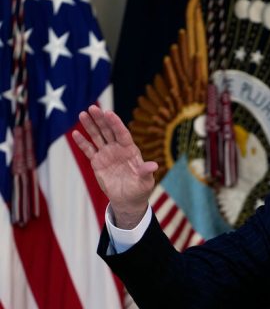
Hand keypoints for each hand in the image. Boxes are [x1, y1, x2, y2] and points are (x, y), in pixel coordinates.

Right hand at [72, 105, 157, 227]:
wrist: (128, 200)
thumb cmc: (140, 189)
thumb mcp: (145, 182)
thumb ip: (146, 172)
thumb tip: (154, 165)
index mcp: (130, 150)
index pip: (122, 133)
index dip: (116, 123)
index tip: (109, 113)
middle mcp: (118, 149)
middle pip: (108, 131)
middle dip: (101, 119)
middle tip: (93, 108)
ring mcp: (107, 154)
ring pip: (97, 137)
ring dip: (90, 126)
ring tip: (83, 114)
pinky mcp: (97, 162)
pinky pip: (89, 150)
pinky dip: (82, 142)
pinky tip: (75, 133)